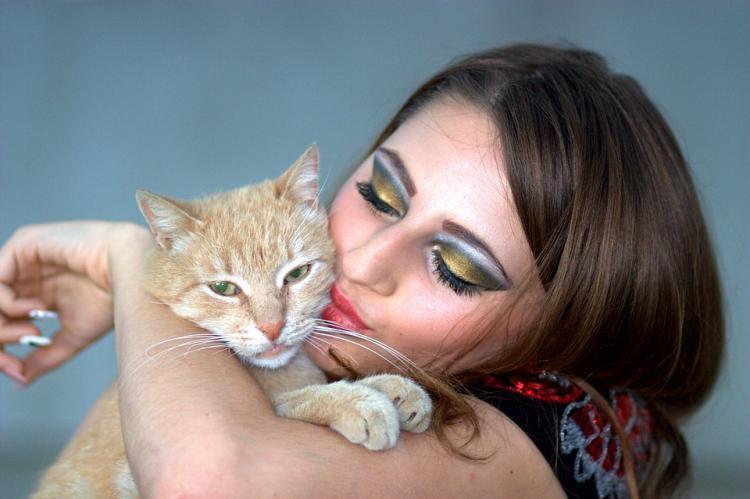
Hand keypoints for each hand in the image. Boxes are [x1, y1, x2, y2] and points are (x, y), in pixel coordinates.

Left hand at [0, 221, 148, 383]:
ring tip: (32, 332)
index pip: (5, 320)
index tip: (14, 368)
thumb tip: (20, 381)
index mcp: (40, 294)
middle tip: (21, 350)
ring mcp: (26, 261)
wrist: (132, 271)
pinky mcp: (24, 244)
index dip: (4, 346)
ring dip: (2, 322)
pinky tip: (33, 309)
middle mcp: (29, 276)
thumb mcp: (74, 335)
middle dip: (1, 336)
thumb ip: (45, 356)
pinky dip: (5, 300)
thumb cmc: (113, 298)